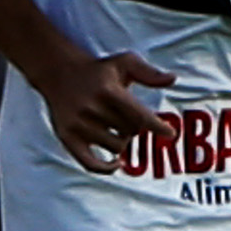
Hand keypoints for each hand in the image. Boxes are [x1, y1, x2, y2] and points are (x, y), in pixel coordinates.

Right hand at [33, 51, 176, 173]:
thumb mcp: (124, 62)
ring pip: (116, 147)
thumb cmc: (98, 70)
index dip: (158, 126)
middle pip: (130, 132)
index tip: (170, 133)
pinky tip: (117, 163)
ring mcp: (78, 125)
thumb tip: (172, 79)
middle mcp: (91, 108)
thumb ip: (148, 73)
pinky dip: (107, 168)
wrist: (58, 71)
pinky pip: (91, 164)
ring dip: (121, 140)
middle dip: (134, 126)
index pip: (139, 115)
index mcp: (108, 90)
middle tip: (126, 115)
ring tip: (115, 127)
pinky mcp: (67, 137)